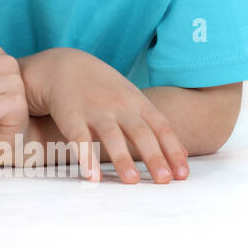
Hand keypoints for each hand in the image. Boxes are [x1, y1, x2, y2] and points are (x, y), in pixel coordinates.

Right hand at [21, 48, 189, 183]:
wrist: (64, 66)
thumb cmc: (104, 89)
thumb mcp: (132, 98)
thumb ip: (154, 123)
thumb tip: (182, 154)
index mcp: (137, 103)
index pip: (161, 127)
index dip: (172, 151)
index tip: (182, 175)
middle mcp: (119, 107)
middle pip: (140, 132)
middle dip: (154, 156)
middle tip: (164, 181)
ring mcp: (95, 111)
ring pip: (111, 136)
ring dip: (122, 158)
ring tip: (132, 181)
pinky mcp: (71, 117)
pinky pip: (79, 138)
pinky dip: (86, 157)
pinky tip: (92, 176)